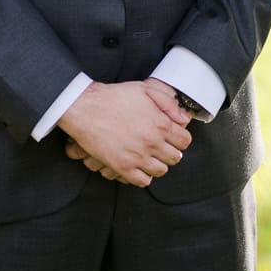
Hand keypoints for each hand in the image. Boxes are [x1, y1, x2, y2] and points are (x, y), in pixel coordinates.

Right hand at [60, 80, 191, 185]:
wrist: (86, 107)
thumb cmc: (114, 97)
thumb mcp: (144, 90)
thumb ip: (168, 102)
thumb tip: (184, 117)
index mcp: (160, 124)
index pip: (184, 141)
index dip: (180, 139)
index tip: (173, 138)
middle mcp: (152, 142)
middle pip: (175, 158)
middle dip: (170, 152)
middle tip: (161, 148)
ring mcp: (138, 157)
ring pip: (160, 171)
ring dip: (158, 164)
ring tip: (150, 157)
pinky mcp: (122, 167)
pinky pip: (142, 181)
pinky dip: (143, 176)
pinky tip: (139, 166)